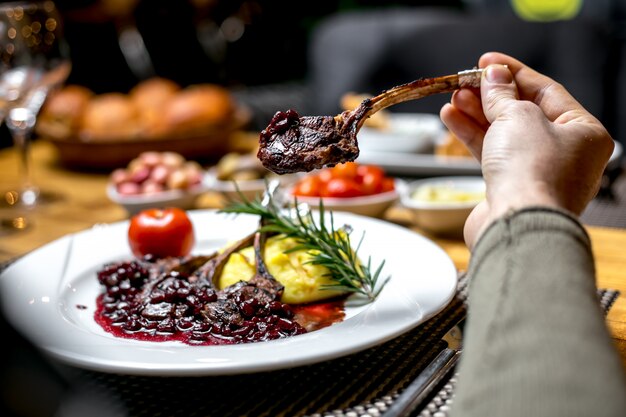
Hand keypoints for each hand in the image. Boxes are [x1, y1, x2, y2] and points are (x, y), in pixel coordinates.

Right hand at [440, 52, 613, 247]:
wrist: (517, 225)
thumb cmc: (531, 171)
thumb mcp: (517, 117)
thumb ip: (502, 94)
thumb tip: (493, 76)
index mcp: (583, 132)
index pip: (546, 91)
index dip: (512, 73)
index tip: (485, 61)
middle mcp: (565, 153)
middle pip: (522, 112)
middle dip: (490, 95)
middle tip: (464, 81)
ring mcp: (537, 172)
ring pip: (504, 134)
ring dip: (476, 114)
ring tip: (452, 98)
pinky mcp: (512, 188)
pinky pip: (492, 154)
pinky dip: (472, 136)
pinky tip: (452, 119)